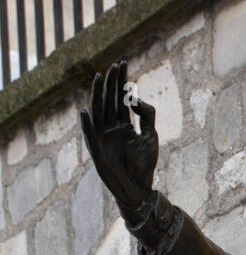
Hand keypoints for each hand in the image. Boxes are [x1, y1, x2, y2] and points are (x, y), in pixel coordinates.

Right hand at [80, 60, 158, 215]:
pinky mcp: (97, 152)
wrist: (139, 190)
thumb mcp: (151, 136)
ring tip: (99, 79)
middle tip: (113, 66)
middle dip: (110, 84)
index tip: (123, 64)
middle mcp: (111, 128)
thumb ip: (147, 114)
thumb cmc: (145, 166)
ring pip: (98, 113)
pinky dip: (87, 126)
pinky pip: (90, 137)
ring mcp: (103, 139)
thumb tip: (133, 97)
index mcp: (123, 125)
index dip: (121, 82)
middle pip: (108, 101)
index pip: (120, 98)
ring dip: (97, 96)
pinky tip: (85, 112)